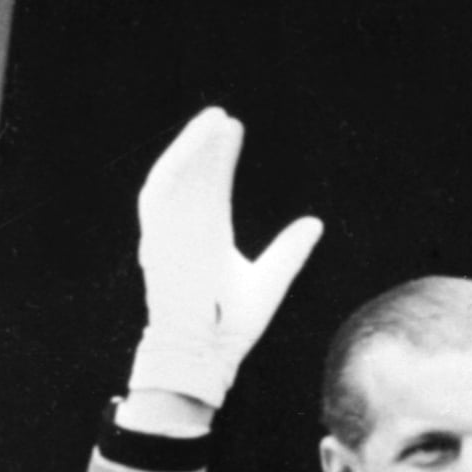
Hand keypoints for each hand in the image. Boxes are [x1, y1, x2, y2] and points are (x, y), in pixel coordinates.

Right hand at [128, 108, 323, 409]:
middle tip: (226, 118)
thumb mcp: (270, 281)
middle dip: (207, 146)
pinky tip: (191, 145)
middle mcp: (186, 233)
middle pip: (194, 177)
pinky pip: (158, 195)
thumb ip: (289, 252)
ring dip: (190, 148)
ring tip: (213, 121)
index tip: (235, 129)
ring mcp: (169, 236)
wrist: (205, 354)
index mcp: (207, 239)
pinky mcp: (156, 242)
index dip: (220, 157)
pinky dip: (172, 167)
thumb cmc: (232, 327)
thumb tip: (314, 223)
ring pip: (175, 179)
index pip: (212, 187)